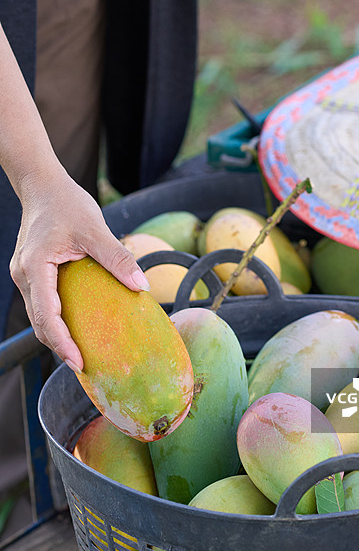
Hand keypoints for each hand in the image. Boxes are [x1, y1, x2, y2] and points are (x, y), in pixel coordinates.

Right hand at [9, 171, 149, 370]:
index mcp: (35, 267)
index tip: (79, 361)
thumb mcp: (96, 229)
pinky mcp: (33, 273)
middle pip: (39, 322)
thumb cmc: (67, 203)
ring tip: (84, 351)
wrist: (43, 186)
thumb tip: (142, 285)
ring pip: (39, 315)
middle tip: (86, 365)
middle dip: (61, 346)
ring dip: (59, 334)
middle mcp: (24, 275)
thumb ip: (117, 257)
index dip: (62, 342)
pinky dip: (58, 318)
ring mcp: (25, 275)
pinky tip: (79, 326)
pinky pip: (43, 303)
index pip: (46, 315)